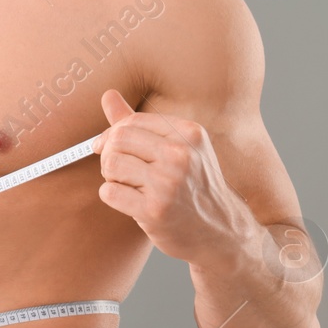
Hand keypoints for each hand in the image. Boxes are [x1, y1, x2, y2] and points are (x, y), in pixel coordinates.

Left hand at [91, 89, 246, 264]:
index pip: (131, 122)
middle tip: (119, 170)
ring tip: (129, 185)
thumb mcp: (178, 148)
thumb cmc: (194, 187)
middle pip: (117, 141)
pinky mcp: (155, 210)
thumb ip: (139, 123)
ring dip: (111, 177)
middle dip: (110, 155)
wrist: (220, 232)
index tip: (107, 147)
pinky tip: (131, 202)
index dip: (112, 135)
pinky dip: (112, 197)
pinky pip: (110, 193)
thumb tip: (107, 94)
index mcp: (189, 134)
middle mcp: (181, 155)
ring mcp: (169, 183)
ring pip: (111, 165)